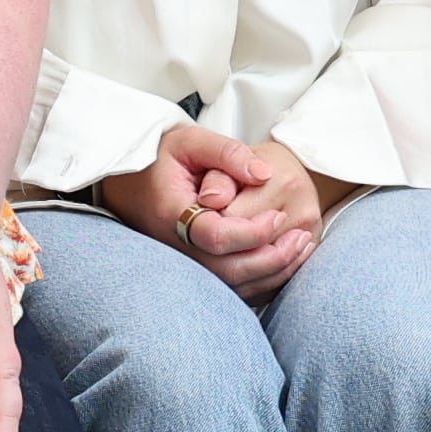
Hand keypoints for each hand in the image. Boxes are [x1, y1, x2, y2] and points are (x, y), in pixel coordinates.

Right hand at [100, 126, 319, 301]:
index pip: (216, 236)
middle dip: (272, 258)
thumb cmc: (161, 158)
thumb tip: (263, 174)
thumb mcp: (189, 140)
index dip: (253, 231)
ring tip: (301, 247)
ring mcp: (182, 266)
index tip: (278, 215)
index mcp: (170, 213)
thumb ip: (227, 152)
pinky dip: (263, 282)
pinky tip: (285, 262)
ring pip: (232, 287)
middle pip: (228, 271)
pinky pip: (231, 291)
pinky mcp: (193, 274)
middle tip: (301, 238)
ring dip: (272, 273)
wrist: (129, 184)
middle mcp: (174, 248)